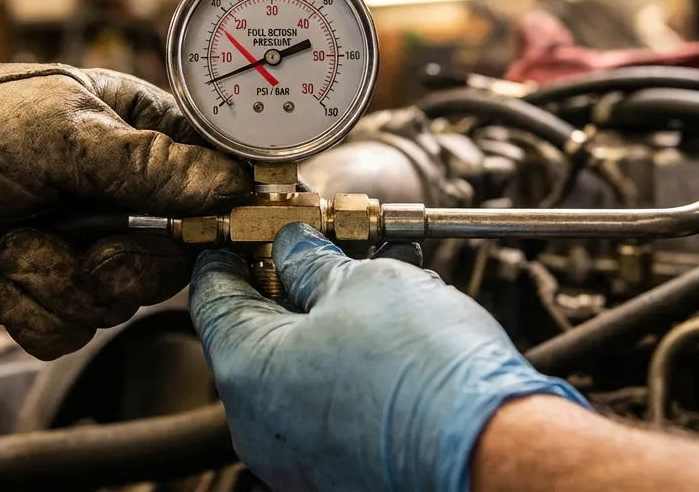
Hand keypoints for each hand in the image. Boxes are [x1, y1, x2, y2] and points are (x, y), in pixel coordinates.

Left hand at [0, 39, 249, 358]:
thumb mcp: (63, 130)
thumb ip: (148, 162)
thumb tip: (229, 183)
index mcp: (135, 134)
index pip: (209, 178)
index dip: (216, 211)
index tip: (210, 232)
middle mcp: (115, 194)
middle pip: (169, 261)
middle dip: (119, 264)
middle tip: (85, 249)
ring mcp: (78, 246)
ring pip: (117, 304)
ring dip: (58, 284)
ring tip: (11, 247)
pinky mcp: (41, 291)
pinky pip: (68, 330)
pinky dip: (27, 309)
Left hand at [190, 223, 587, 491]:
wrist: (487, 447)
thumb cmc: (421, 368)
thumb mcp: (362, 283)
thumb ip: (312, 261)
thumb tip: (295, 248)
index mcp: (243, 369)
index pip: (211, 295)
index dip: (229, 250)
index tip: (245, 230)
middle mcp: (257, 422)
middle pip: (257, 332)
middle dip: (292, 281)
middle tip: (321, 245)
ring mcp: (296, 453)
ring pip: (298, 366)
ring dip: (329, 317)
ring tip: (374, 274)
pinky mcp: (338, 469)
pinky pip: (328, 400)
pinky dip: (349, 359)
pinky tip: (391, 322)